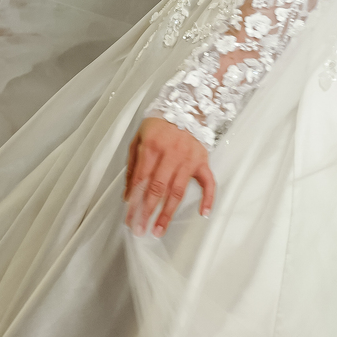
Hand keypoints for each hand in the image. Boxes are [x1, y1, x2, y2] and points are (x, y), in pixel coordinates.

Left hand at [124, 117, 215, 236]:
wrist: (185, 107)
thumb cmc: (159, 125)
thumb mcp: (138, 140)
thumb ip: (132, 168)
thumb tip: (128, 195)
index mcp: (151, 147)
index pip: (141, 180)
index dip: (134, 201)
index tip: (129, 218)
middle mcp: (171, 153)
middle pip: (157, 189)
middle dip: (147, 212)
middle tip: (141, 229)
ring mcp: (188, 159)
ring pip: (177, 191)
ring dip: (168, 213)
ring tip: (159, 229)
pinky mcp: (202, 161)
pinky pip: (208, 182)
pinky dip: (208, 198)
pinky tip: (203, 212)